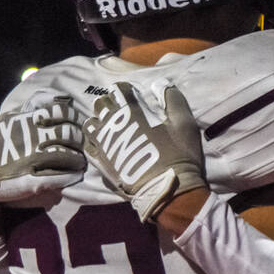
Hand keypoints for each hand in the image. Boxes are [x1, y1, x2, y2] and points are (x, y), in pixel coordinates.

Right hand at [0, 93, 85, 205]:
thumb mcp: (10, 118)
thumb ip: (31, 107)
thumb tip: (55, 97)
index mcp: (29, 121)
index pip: (63, 112)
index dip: (74, 117)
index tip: (76, 124)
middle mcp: (34, 138)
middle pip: (70, 134)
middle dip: (79, 140)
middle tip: (80, 145)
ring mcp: (35, 159)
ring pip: (70, 156)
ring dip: (78, 159)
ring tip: (79, 162)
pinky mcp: (35, 181)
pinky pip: (62, 177)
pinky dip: (71, 175)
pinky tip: (73, 175)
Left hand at [84, 82, 205, 221]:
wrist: (168, 189)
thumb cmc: (179, 154)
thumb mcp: (185, 123)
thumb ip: (172, 99)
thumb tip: (160, 84)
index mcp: (132, 110)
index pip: (119, 89)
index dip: (126, 90)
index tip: (134, 97)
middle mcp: (112, 123)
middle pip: (101, 104)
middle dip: (111, 104)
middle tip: (122, 112)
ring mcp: (103, 143)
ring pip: (91, 123)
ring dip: (100, 121)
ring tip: (111, 128)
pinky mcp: (100, 161)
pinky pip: (88, 145)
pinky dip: (94, 141)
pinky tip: (104, 144)